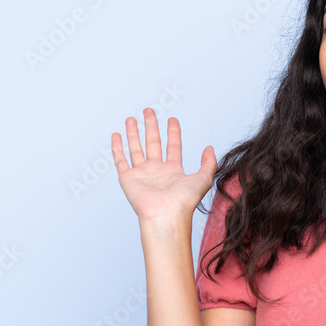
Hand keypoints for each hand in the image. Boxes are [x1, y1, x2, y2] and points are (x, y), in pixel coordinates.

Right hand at [110, 108, 216, 223]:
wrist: (166, 214)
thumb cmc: (184, 201)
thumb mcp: (203, 178)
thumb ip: (208, 163)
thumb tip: (209, 148)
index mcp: (173, 171)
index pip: (173, 146)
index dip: (172, 132)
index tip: (171, 119)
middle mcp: (157, 172)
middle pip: (153, 143)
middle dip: (150, 126)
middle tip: (148, 111)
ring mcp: (141, 174)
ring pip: (136, 149)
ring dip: (133, 133)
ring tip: (131, 118)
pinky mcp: (127, 179)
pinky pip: (120, 160)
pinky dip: (117, 148)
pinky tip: (116, 135)